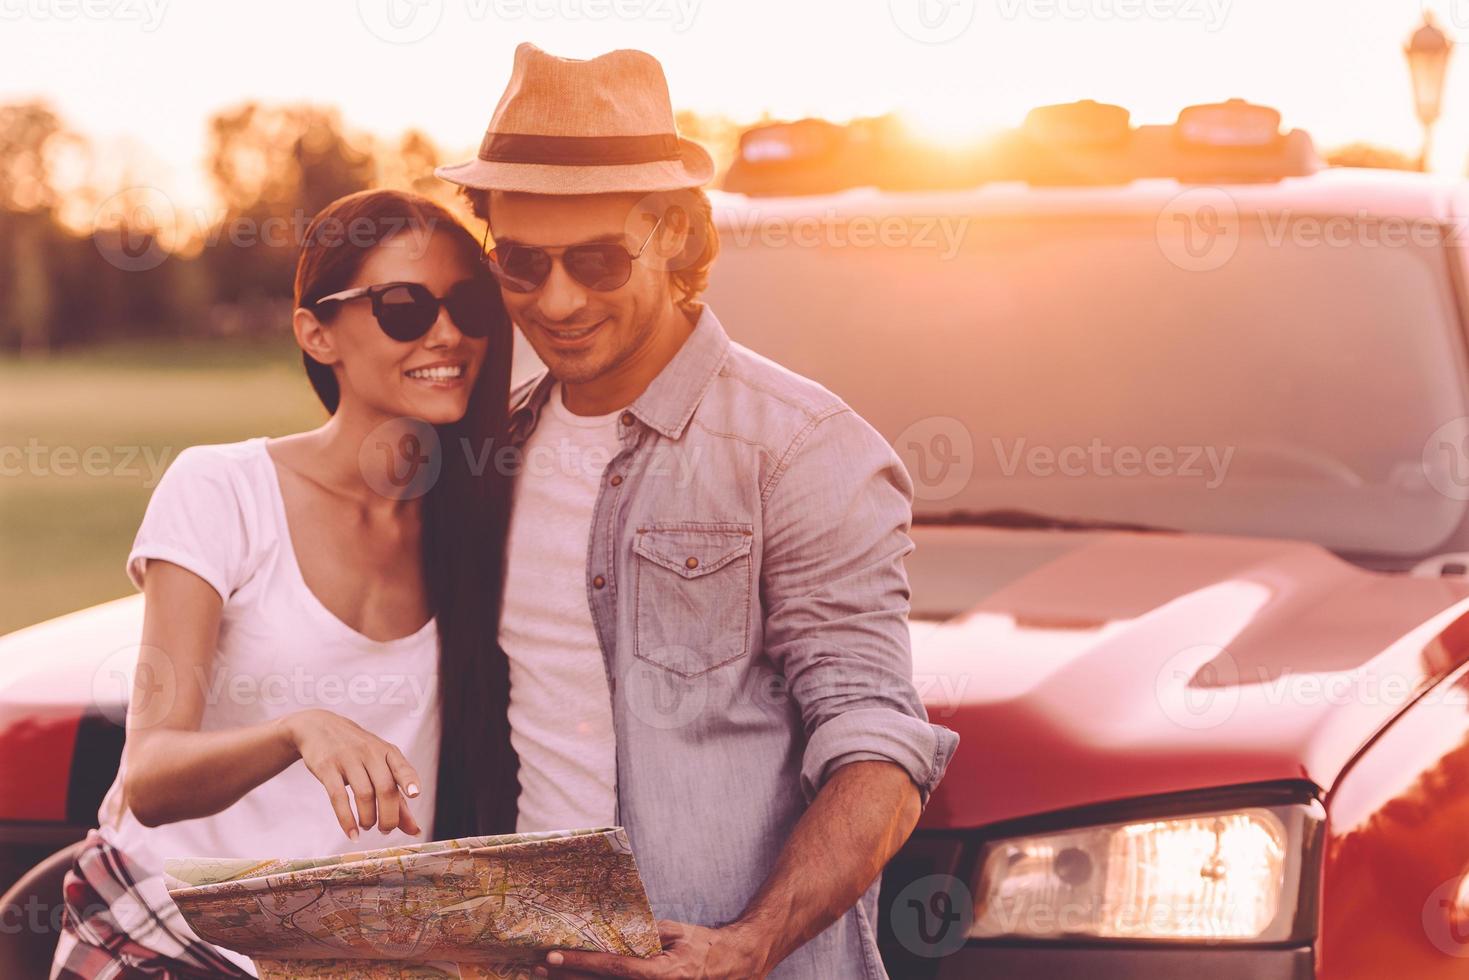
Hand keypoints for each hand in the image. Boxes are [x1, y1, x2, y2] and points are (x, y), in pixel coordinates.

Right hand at [281, 708, 422, 840]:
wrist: (319, 728)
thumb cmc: (357, 753)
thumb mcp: (379, 765)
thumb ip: (397, 797)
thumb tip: (414, 829)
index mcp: (387, 752)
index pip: (402, 767)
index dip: (409, 780)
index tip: (415, 794)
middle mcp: (370, 753)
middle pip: (385, 788)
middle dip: (389, 816)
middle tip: (385, 829)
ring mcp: (348, 759)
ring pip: (364, 794)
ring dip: (369, 818)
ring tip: (368, 825)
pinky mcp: (327, 767)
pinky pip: (338, 797)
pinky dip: (347, 819)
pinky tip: (352, 833)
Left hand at [535, 920, 769, 978]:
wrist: (731, 967)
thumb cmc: (704, 947)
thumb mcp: (677, 933)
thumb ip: (647, 932)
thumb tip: (616, 928)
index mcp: (661, 974)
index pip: (612, 968)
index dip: (580, 961)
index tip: (553, 955)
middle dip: (567, 976)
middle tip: (538, 966)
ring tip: (546, 974)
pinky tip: (576, 977)